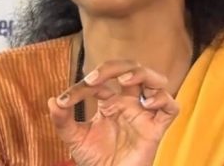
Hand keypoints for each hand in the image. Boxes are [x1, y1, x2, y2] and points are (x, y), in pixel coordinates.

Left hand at [48, 61, 179, 165]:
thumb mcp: (74, 139)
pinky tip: (146, 103)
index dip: (83, 85)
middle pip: (132, 70)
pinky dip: (162, 100)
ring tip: (125, 80)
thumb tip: (53, 100)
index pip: (102, 81)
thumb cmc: (95, 160)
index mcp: (111, 102)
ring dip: (142, 74)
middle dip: (115, 67)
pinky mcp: (156, 129)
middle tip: (95, 78)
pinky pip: (171, 107)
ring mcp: (144, 114)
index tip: (66, 100)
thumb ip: (63, 120)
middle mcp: (129, 103)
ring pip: (155, 81)